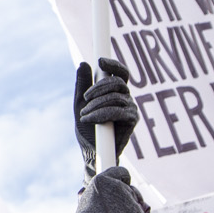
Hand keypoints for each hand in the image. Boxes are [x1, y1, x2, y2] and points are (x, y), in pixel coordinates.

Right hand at [65, 166, 147, 212]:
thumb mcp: (86, 201)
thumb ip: (99, 192)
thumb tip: (101, 191)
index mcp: (102, 180)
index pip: (120, 172)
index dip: (123, 179)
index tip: (122, 184)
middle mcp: (117, 186)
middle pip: (129, 189)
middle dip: (126, 198)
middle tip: (117, 211)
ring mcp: (129, 199)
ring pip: (135, 202)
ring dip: (131, 210)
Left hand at [74, 57, 136, 177]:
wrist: (92, 150)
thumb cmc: (88, 127)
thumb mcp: (81, 103)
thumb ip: (83, 84)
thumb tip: (84, 63)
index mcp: (115, 91)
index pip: (120, 73)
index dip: (113, 65)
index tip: (100, 61)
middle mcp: (126, 97)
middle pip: (118, 82)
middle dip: (99, 87)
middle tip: (85, 98)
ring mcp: (131, 108)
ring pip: (116, 96)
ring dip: (97, 105)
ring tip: (84, 115)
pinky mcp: (132, 120)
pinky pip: (118, 111)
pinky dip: (102, 114)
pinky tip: (90, 119)